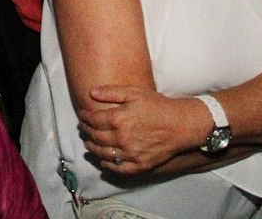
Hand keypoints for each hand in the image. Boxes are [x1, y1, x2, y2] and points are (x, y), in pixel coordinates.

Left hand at [79, 85, 204, 175]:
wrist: (180, 125)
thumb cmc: (158, 106)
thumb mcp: (134, 92)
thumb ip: (111, 92)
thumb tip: (91, 92)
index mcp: (118, 119)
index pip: (93, 120)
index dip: (84, 117)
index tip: (82, 115)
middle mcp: (121, 138)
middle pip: (96, 137)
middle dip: (86, 131)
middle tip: (82, 128)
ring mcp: (130, 154)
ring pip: (103, 154)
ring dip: (92, 148)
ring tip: (88, 143)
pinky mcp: (139, 165)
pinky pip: (118, 168)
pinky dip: (107, 165)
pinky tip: (103, 160)